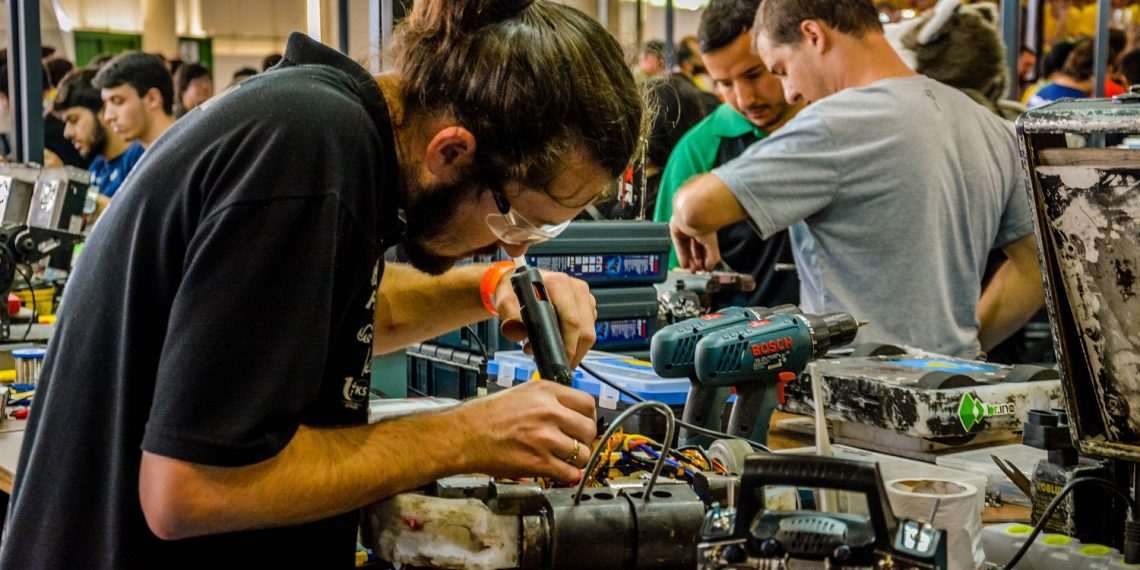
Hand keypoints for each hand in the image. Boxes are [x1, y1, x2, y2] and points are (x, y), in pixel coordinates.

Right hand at [453, 381, 597, 481]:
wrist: (464, 435)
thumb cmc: (486, 415)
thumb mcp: (522, 393)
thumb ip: (548, 400)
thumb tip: (570, 412)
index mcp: (546, 392)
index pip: (587, 403)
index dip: (588, 417)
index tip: (584, 424)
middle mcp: (549, 412)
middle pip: (589, 429)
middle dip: (584, 439)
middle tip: (576, 444)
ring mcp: (545, 438)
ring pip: (582, 453)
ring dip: (576, 459)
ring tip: (565, 459)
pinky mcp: (539, 462)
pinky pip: (569, 473)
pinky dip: (569, 475)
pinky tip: (561, 472)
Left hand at [493, 270, 596, 366]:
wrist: (520, 282)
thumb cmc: (515, 291)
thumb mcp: (505, 301)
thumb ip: (509, 316)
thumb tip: (517, 330)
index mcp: (558, 284)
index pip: (571, 321)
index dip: (566, 345)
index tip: (557, 359)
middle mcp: (575, 288)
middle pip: (585, 330)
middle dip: (571, 352)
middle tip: (556, 362)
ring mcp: (584, 297)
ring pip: (589, 333)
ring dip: (575, 349)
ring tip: (555, 353)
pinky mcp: (587, 305)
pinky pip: (589, 330)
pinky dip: (577, 342)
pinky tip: (561, 343)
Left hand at [670, 219, 720, 271]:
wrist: (693, 212)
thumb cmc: (704, 220)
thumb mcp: (712, 244)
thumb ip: (713, 257)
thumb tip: (710, 267)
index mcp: (709, 230)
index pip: (708, 247)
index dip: (707, 259)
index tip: (707, 268)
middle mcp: (697, 229)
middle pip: (697, 249)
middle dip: (698, 261)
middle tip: (699, 270)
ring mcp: (686, 230)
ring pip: (687, 248)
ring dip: (690, 261)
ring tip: (692, 270)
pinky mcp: (676, 230)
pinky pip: (679, 246)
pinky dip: (682, 257)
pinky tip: (684, 265)